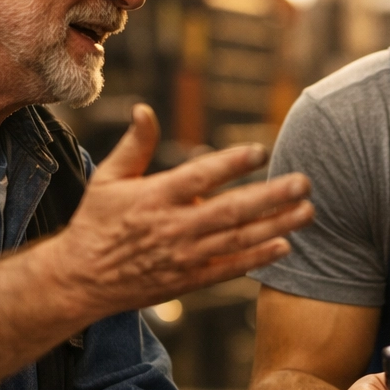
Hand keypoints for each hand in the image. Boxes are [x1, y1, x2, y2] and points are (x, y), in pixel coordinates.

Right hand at [54, 104, 314, 316]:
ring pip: (238, 240)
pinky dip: (258, 258)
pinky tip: (285, 246)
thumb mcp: (108, 179)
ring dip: (277, 225)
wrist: (81, 280)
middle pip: (231, 211)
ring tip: (308, 211)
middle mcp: (174, 227)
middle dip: (271, 196)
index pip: (200, 177)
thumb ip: (134, 145)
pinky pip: (230, 269)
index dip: (231, 164)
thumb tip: (145, 109)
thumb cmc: (96, 222)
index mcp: (155, 197)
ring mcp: (185, 256)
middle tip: (304, 183)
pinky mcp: (189, 280)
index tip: (261, 151)